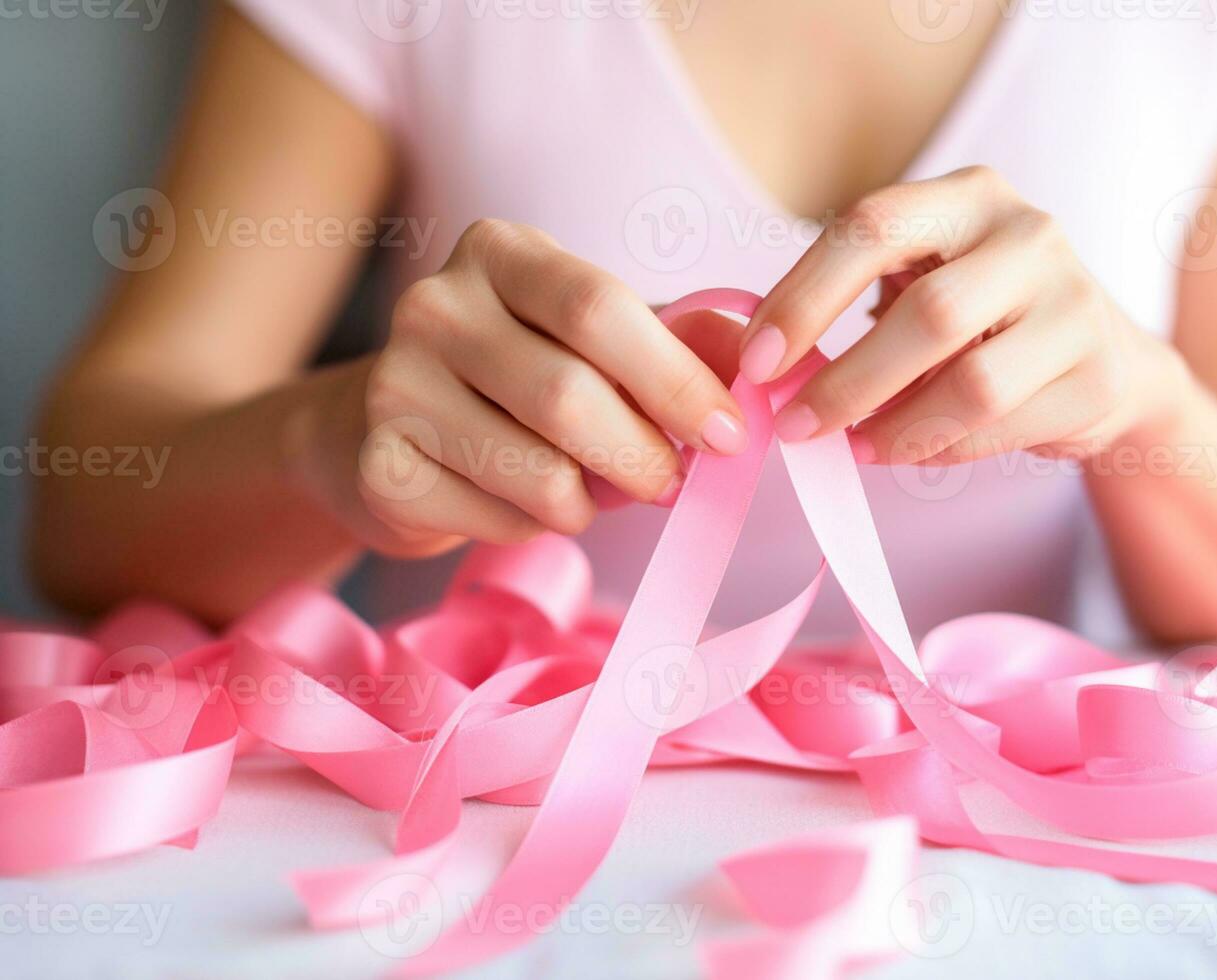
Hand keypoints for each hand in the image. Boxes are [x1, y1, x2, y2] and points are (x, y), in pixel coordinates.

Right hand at [351, 220, 748, 554]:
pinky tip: (525, 502)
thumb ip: (684, 339)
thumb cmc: (523, 371)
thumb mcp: (602, 338)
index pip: (599, 310)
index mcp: (499, 252)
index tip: (731, 435)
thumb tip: (761, 360)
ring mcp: (393, 385)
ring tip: (596, 489)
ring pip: (539, 473)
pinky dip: (536, 526)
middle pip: (569, 397)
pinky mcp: (378, 466)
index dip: (677, 381)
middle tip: (676, 482)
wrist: (393, 424)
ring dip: (594, 502)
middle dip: (646, 456)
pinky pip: (497, 519)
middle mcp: (434, 305)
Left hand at [739, 167, 1184, 465]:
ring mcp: (1076, 304)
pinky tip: (905, 450)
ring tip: (854, 447)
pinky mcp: (1098, 376)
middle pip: (928, 314)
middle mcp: (1031, 235)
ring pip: (972, 384)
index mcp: (969, 195)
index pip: (873, 226)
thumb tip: (765, 365)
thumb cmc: (983, 317)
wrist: (1106, 360)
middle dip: (847, 381)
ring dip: (895, 427)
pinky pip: (1000, 428)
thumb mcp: (925, 277)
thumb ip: (854, 300)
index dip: (805, 296)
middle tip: (792, 426)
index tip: (756, 362)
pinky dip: (939, 449)